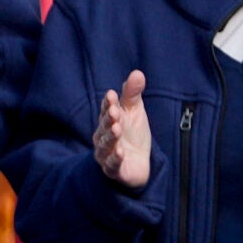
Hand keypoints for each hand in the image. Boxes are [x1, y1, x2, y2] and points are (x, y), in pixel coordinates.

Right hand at [94, 70, 151, 188]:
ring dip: (110, 137)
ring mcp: (106, 154)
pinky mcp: (114, 170)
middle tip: (115, 112)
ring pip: (105, 145)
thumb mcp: (134, 112)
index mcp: (107, 121)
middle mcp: (103, 137)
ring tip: (117, 129)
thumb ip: (132, 94)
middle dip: (108, 119)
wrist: (139, 163)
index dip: (109, 103)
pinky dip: (115, 159)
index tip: (112, 95)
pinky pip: (112, 165)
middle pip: (104, 127)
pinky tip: (120, 152)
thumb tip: (137, 72)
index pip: (106, 110)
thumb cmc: (132, 134)